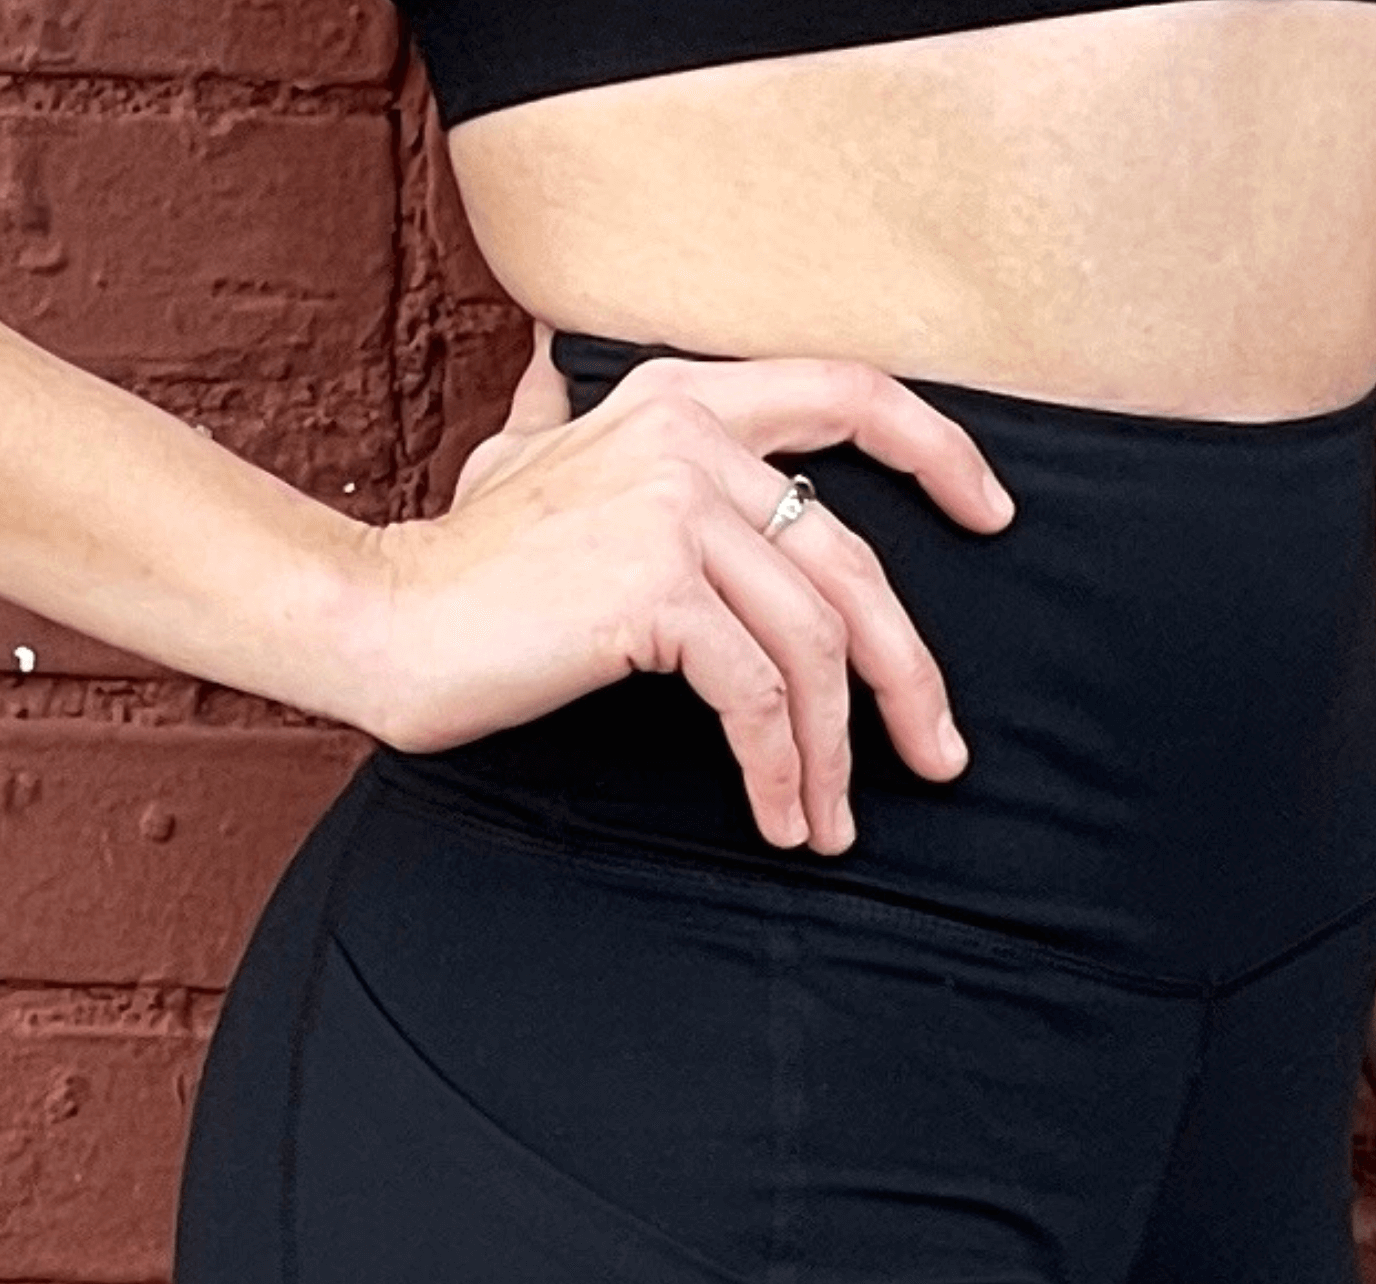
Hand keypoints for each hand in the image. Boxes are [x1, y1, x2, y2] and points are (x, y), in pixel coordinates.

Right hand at [359, 319, 1015, 854]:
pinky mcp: (656, 590)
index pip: (847, 393)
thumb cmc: (456, 564)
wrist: (382, 620)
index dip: (938, 449)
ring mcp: (673, 508)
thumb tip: (548, 365)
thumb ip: (558, 418)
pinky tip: (779, 817)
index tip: (994, 514)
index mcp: (678, 399)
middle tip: (939, 757)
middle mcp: (687, 438)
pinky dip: (781, 767)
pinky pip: (758, 694)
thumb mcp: (514, 459)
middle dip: (908, 675)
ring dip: (836, 753)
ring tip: (831, 824)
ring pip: (813, 643)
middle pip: (851, 563)